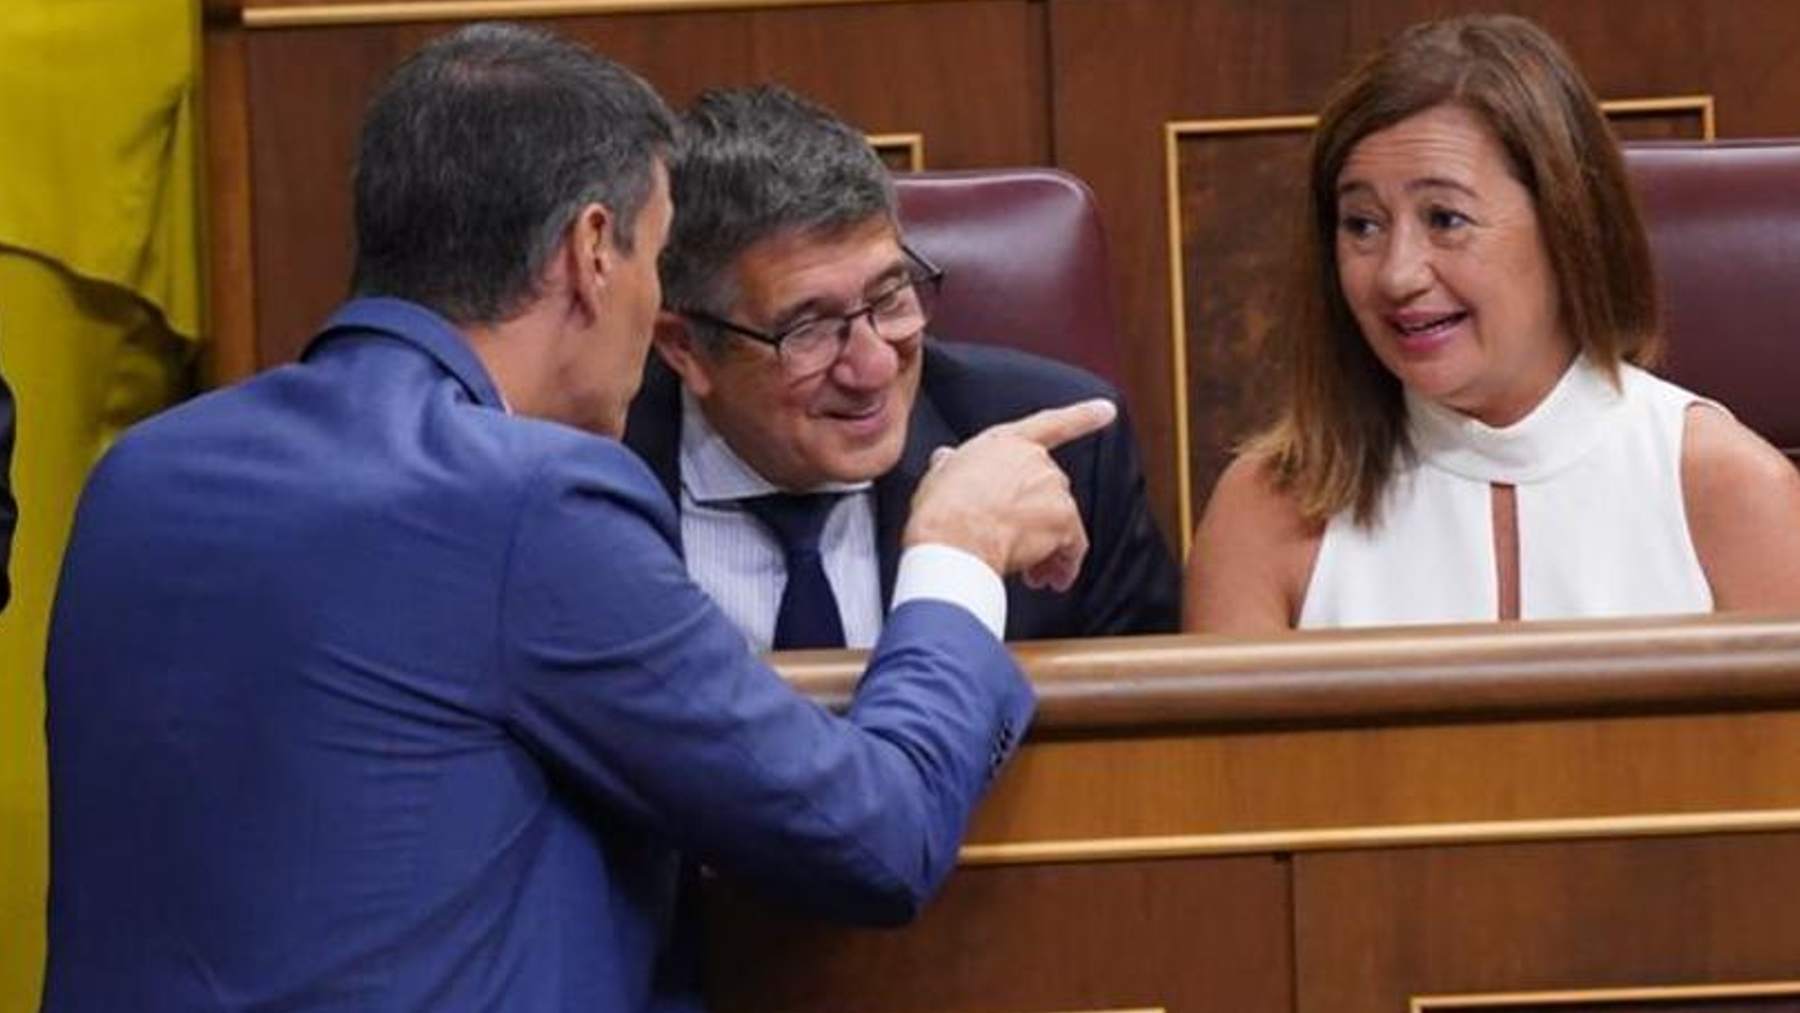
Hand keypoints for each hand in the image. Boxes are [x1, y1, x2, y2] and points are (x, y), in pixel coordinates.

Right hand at [904, 398, 1116, 591]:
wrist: (953, 538)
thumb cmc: (941, 511)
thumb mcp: (940, 475)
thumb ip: (952, 465)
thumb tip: (947, 460)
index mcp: (1005, 442)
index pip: (1049, 424)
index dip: (1082, 415)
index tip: (1107, 409)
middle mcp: (1035, 459)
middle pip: (1049, 491)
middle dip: (1037, 521)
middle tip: (1020, 549)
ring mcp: (1052, 488)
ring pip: (1060, 522)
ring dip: (1048, 548)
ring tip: (1030, 574)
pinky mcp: (1063, 519)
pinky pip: (1073, 547)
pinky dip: (1065, 565)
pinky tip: (1051, 580)